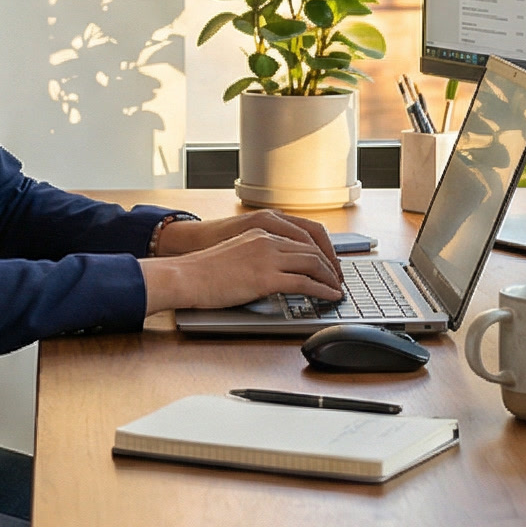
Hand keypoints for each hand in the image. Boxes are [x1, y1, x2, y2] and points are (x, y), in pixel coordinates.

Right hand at [143, 216, 343, 314]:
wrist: (187, 275)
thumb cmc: (205, 270)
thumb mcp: (237, 251)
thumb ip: (258, 254)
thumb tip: (275, 269)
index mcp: (261, 230)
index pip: (303, 235)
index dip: (322, 250)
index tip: (329, 264)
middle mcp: (267, 238)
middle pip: (312, 248)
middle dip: (331, 265)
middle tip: (338, 279)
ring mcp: (267, 257)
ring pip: (312, 263)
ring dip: (330, 278)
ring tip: (337, 289)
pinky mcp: (265, 277)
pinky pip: (304, 282)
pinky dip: (322, 290)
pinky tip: (329, 296)